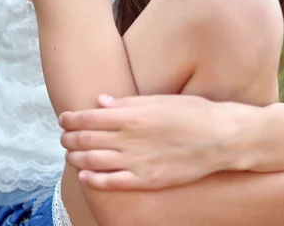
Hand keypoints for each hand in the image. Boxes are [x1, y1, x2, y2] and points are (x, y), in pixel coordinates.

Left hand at [60, 94, 233, 190]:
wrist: (221, 138)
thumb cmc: (193, 112)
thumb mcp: (160, 99)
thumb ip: (127, 102)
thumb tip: (100, 100)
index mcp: (132, 115)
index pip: (90, 117)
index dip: (72, 118)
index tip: (64, 117)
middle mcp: (130, 139)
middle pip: (87, 139)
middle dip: (69, 137)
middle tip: (62, 136)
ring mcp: (137, 162)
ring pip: (94, 161)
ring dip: (76, 157)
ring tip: (68, 154)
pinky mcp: (147, 180)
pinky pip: (112, 183)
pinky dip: (94, 180)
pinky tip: (85, 175)